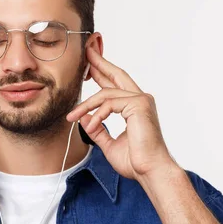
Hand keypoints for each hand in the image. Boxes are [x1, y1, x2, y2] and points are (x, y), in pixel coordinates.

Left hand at [66, 47, 176, 180]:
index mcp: (134, 106)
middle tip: (86, 51)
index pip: (116, 84)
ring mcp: (141, 100)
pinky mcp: (139, 105)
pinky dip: (96, 114)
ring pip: (105, 93)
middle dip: (99, 61)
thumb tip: (85, 119)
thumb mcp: (109, 143)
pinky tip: (89, 125)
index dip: (102, 71)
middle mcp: (140, 99)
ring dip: (85, 105)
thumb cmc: (136, 161)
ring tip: (72, 117)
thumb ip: (98, 129)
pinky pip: (109, 103)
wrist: (150, 172)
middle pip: (116, 74)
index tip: (89, 62)